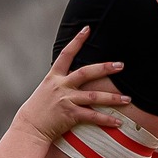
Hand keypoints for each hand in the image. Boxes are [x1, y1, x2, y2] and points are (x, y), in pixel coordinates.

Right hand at [13, 27, 130, 141]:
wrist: (29, 128)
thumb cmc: (38, 110)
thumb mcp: (47, 89)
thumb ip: (61, 82)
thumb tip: (74, 75)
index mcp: (53, 77)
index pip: (66, 54)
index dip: (76, 41)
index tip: (87, 29)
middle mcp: (60, 86)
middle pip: (85, 72)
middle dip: (104, 68)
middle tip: (121, 65)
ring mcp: (66, 100)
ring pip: (94, 96)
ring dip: (113, 98)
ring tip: (128, 99)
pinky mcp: (70, 115)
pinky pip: (92, 116)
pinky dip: (106, 119)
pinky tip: (118, 121)